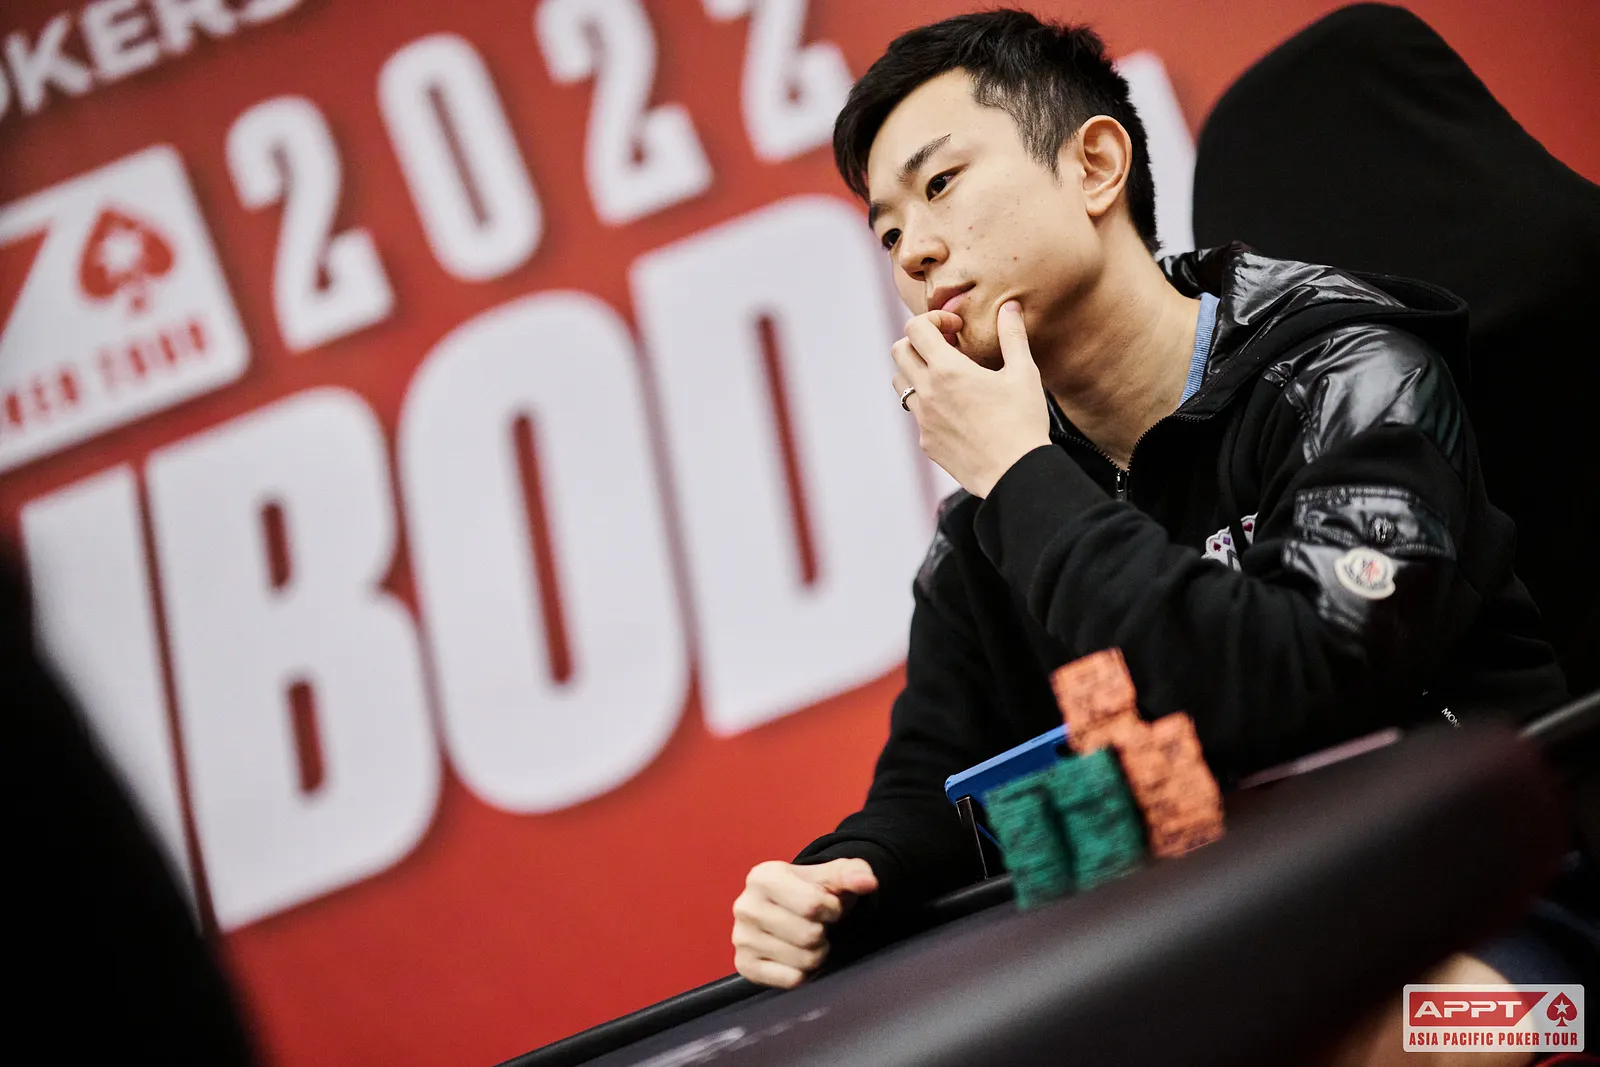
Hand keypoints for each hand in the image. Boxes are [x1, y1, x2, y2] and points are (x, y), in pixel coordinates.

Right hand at [731, 858, 877, 988]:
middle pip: (808, 935)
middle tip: (818, 926)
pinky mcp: (745, 965)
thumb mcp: (835, 876)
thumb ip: (853, 874)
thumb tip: (868, 883)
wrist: (792, 909)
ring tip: (808, 940)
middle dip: (824, 933)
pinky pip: (791, 980)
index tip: (828, 907)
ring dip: (817, 954)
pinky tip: (796, 956)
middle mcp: (745, 906)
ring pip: (802, 960)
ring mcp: (741, 938)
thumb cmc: (814, 891)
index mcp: (763, 877)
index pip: (812, 905)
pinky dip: (804, 973)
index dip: (832, 910)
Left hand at [891, 301, 1051, 497]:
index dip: (934, 319)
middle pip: (899, 351)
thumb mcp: (1024, 373)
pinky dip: (929, 404)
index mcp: (947, 370)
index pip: (915, 328)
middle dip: (920, 342)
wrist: (1015, 473)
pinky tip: (957, 410)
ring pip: (901, 383)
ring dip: (917, 372)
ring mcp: (923, 420)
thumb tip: (1010, 307)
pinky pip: (916, 414)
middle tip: (948, 348)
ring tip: (948, 377)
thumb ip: (1012, 336)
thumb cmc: (1023, 422)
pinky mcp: (926, 442)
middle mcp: (927, 392)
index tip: (957, 329)